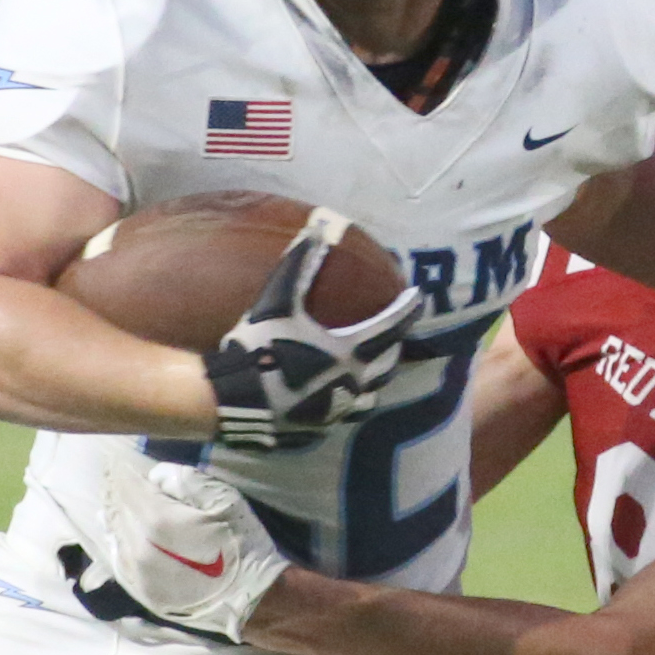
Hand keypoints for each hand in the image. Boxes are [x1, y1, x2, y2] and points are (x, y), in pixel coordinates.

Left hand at [58, 448, 288, 641]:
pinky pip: (118, 561)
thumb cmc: (243, 545)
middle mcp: (139, 546)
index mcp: (158, 519)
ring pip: (114, 535)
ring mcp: (137, 573)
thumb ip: (184, 480)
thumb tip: (155, 476)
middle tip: (118, 479)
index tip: (118, 461)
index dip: (122, 471)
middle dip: (117, 492)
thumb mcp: (224, 500)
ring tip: (117, 503)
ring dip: (115, 516)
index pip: (127, 486)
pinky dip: (117, 543)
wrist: (253, 599)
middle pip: (117, 509)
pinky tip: (118, 535)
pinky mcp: (141, 592)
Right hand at [201, 209, 422, 450]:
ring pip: (372, 393)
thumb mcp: (277, 301)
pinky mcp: (322, 425)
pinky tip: (342, 392)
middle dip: (394, 347)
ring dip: (377, 376)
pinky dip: (354, 399)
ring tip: (373, 365)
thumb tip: (318, 228)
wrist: (236, 398)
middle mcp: (353, 382)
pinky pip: (349, 412)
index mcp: (349, 351)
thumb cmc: (261, 346)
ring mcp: (339, 408)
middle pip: (388, 363)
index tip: (418, 298)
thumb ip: (299, 264)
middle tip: (394, 335)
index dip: (407, 310)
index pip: (391, 327)